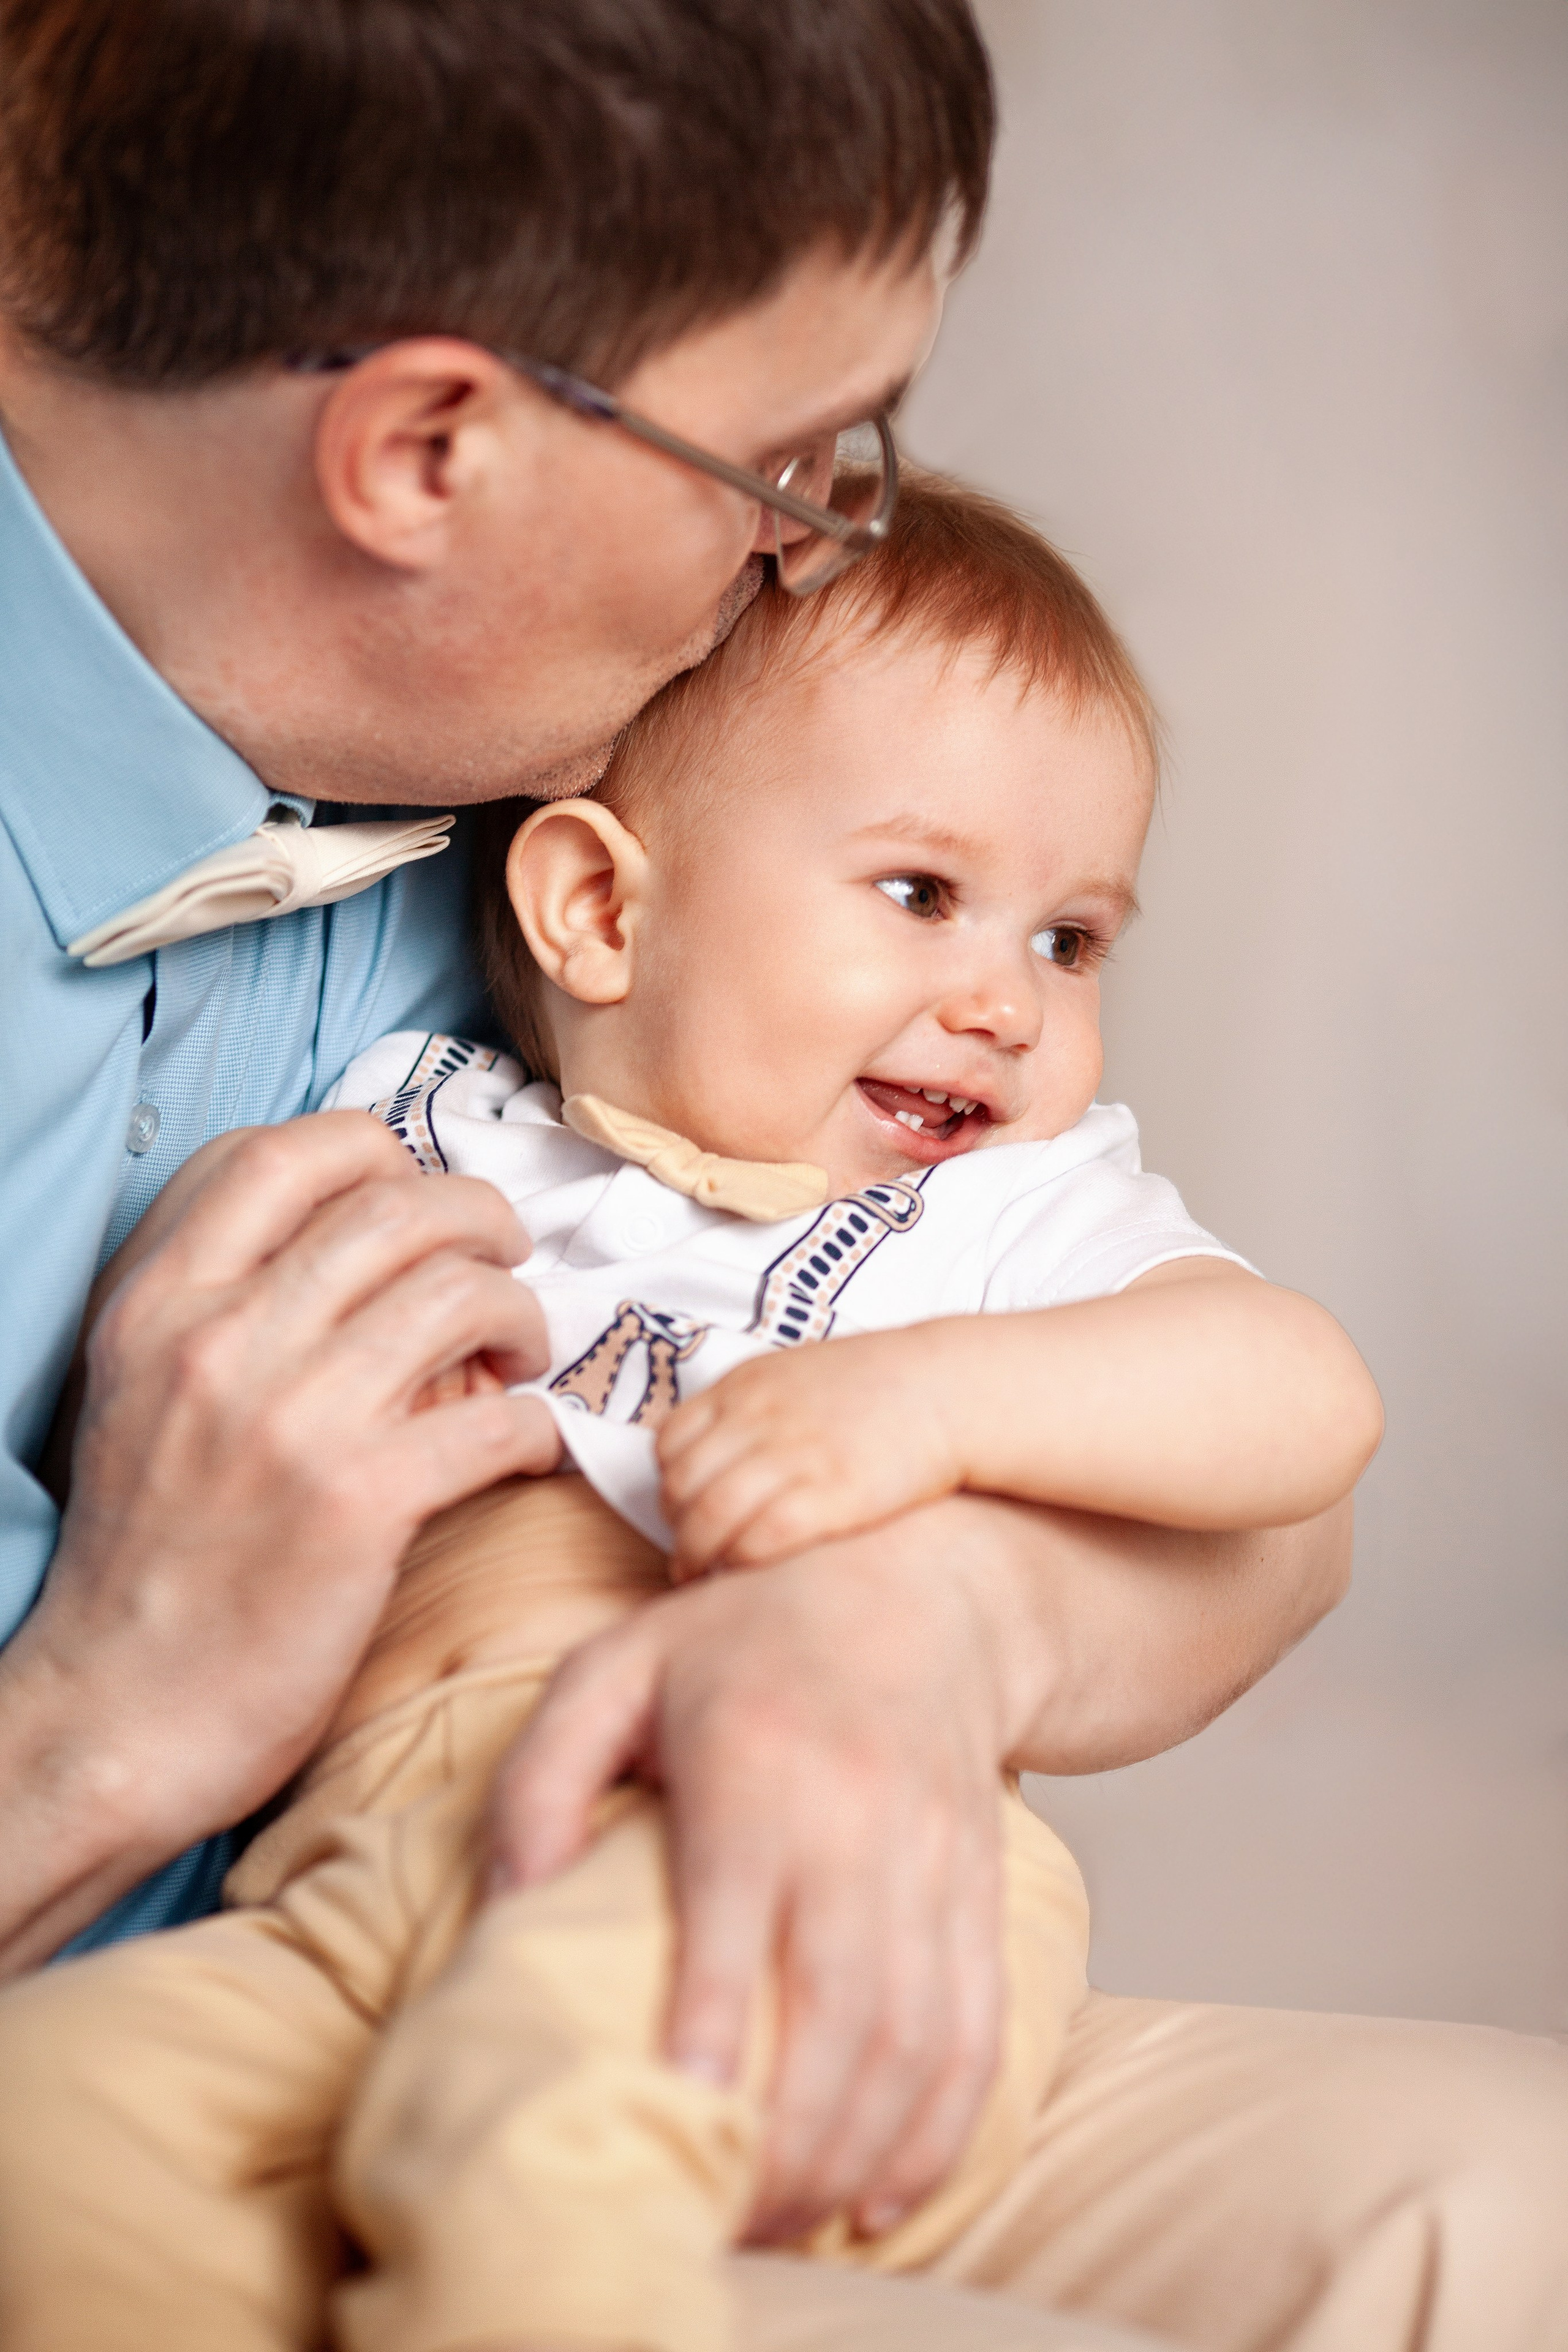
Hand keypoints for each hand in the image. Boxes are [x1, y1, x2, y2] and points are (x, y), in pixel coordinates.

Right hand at [0, 1112, 554, 1968]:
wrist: (121, 1713)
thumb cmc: (147, 1553)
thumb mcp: (141, 1391)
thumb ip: (219, 1299)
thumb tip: (347, 1230)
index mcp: (157, 1302)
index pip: (280, 1152)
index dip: (376, 1149)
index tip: (417, 1193)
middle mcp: (219, 1340)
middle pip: (396, 1204)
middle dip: (481, 1217)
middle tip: (505, 1258)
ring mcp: (292, 1419)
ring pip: (461, 1293)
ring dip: (521, 1312)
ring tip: (521, 1353)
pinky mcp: (360, 1505)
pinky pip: (500, 1421)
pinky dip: (537, 1427)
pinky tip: (528, 1447)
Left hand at [486, 1497, 1010, 2243]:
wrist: (915, 1591)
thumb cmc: (739, 1637)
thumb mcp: (611, 1668)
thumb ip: (542, 1778)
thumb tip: (512, 1903)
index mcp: (758, 1762)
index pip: (740, 1912)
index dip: (715, 2025)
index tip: (678, 2114)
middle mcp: (859, 1818)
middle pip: (842, 2007)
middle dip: (790, 2135)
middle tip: (720, 2216)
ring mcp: (934, 1861)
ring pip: (916, 2037)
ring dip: (858, 2152)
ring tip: (785, 2222)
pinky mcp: (980, 1891)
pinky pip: (977, 2027)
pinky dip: (941, 2128)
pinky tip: (883, 2196)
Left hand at [658, 1329, 963, 1577]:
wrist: (952, 1388)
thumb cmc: (884, 1388)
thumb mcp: (802, 1375)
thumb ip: (756, 1408)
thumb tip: (722, 1453)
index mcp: (748, 1385)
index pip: (671, 1440)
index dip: (670, 1483)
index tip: (684, 1509)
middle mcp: (760, 1417)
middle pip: (682, 1485)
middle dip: (678, 1528)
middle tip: (689, 1555)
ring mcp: (792, 1454)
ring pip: (709, 1517)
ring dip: (698, 1556)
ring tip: (704, 1576)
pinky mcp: (829, 1493)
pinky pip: (757, 1539)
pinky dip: (739, 1563)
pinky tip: (745, 1575)